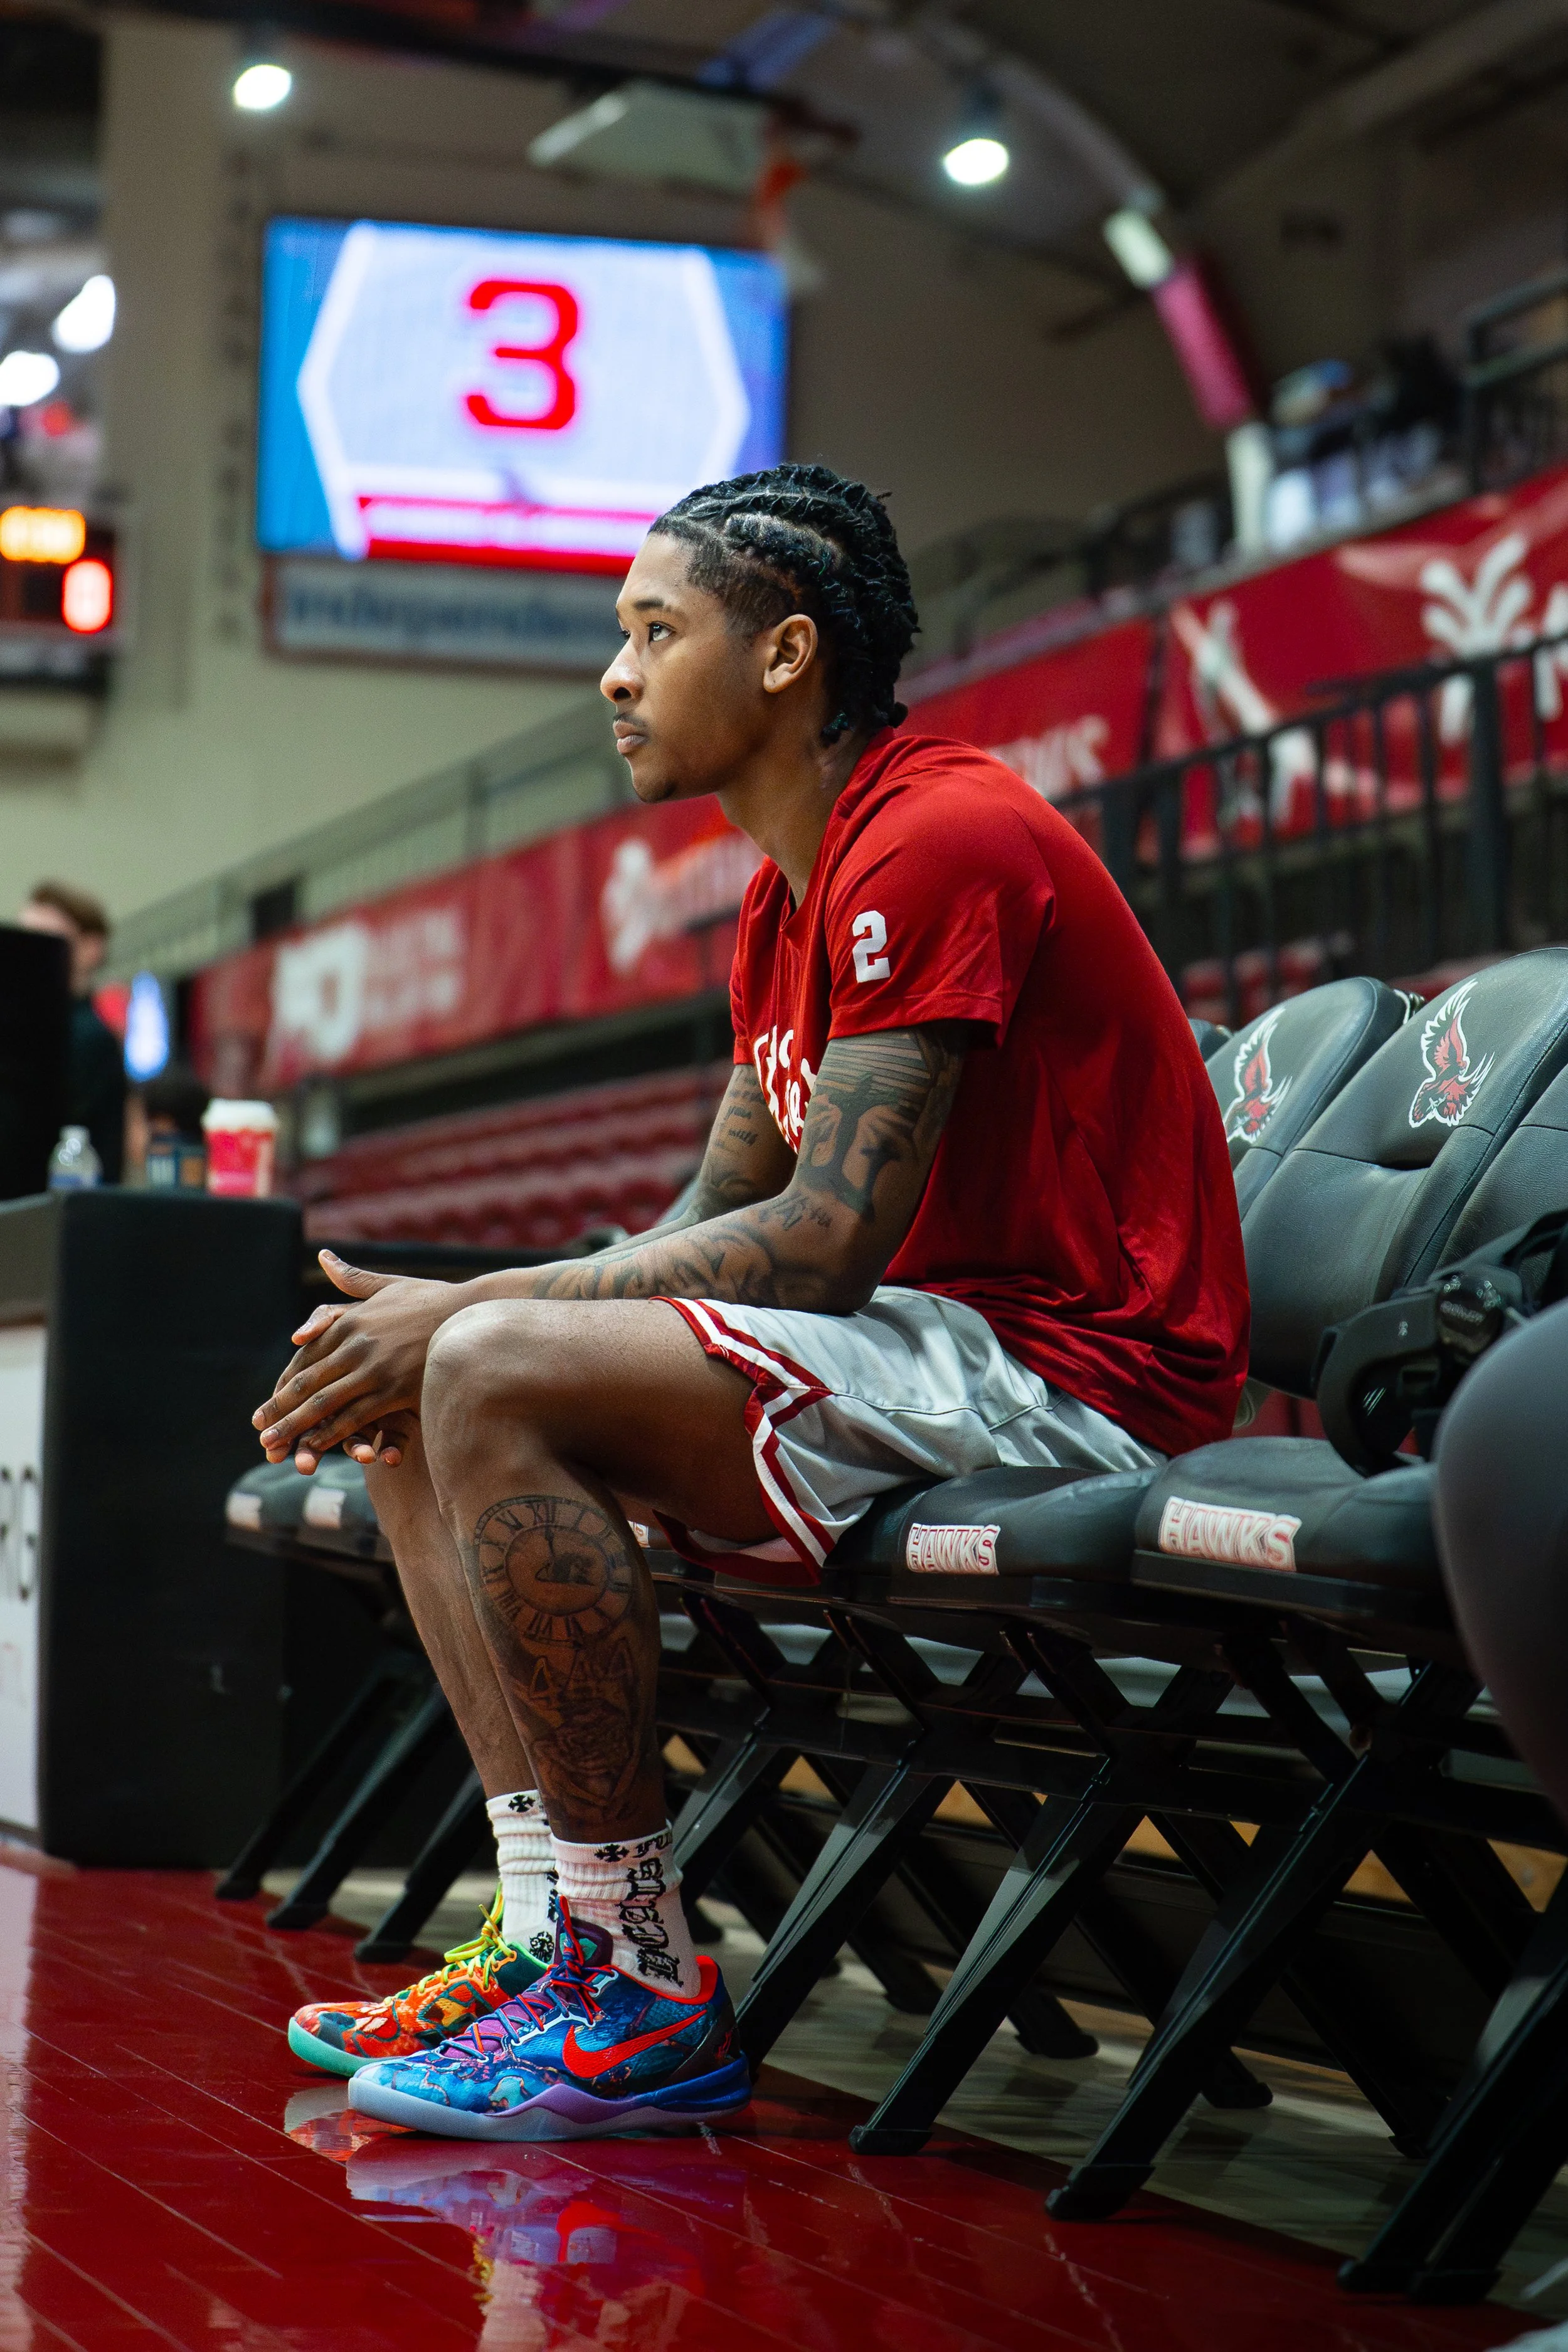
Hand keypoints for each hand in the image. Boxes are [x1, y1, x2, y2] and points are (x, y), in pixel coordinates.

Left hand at [253, 1251, 460, 1471]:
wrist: (474, 1314)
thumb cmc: (434, 1300)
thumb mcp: (388, 1286)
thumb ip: (352, 1279)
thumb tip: (322, 1255)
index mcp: (350, 1320)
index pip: (305, 1357)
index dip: (283, 1384)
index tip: (267, 1404)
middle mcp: (355, 1344)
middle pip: (307, 1383)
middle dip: (279, 1410)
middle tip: (259, 1432)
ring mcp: (374, 1368)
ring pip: (324, 1403)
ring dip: (295, 1427)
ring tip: (274, 1446)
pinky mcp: (395, 1389)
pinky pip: (356, 1415)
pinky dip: (333, 1433)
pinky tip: (316, 1447)